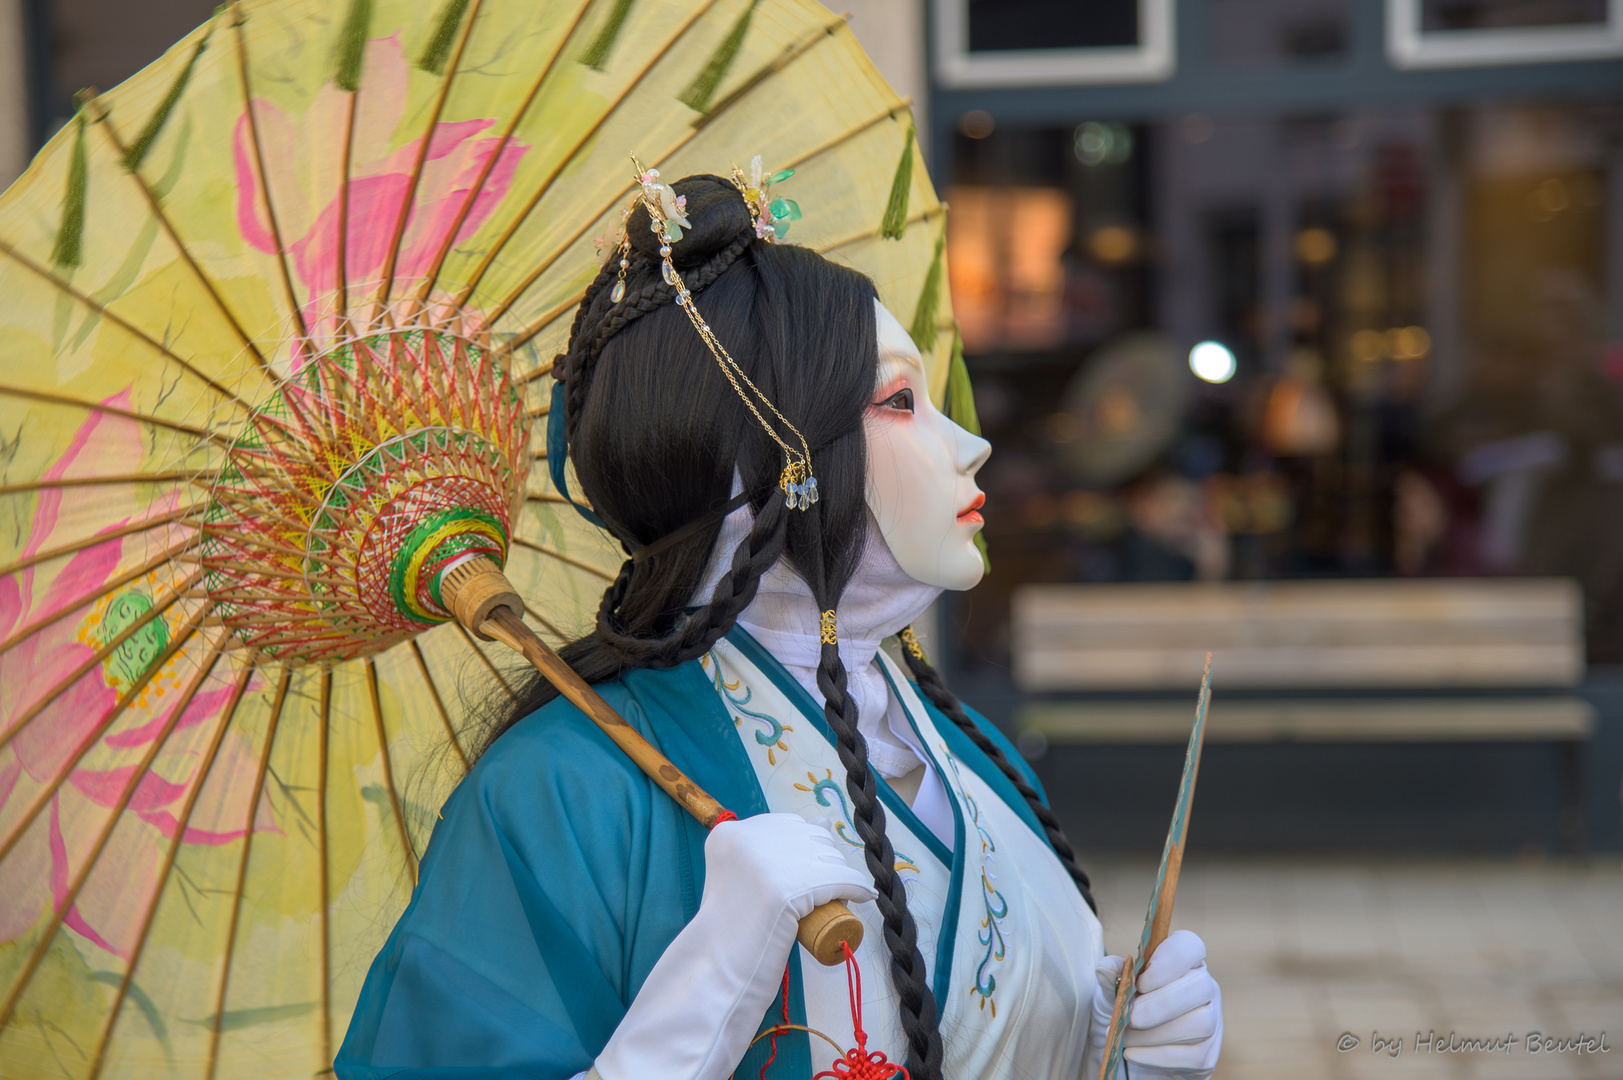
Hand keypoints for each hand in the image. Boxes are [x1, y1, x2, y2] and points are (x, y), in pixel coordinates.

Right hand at [592, 814, 874, 1079]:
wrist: (716, 968)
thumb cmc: (728, 929)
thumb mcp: (737, 876)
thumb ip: (763, 851)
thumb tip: (823, 821)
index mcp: (729, 833)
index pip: (788, 825)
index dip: (807, 845)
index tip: (812, 866)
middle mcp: (747, 839)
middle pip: (809, 838)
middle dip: (825, 858)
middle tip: (828, 884)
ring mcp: (768, 863)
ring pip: (827, 858)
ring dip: (842, 874)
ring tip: (844, 892)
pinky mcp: (789, 889)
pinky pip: (838, 880)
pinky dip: (856, 888)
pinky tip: (863, 895)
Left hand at [1084, 930, 1221, 1079]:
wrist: (1132, 1044)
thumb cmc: (1128, 1004)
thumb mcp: (1115, 985)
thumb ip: (1113, 973)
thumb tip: (1107, 968)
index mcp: (1185, 959)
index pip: (1190, 945)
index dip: (1168, 961)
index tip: (1141, 982)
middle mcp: (1206, 985)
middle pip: (1200, 987)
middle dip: (1160, 1005)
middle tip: (1130, 1016)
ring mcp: (1213, 1020)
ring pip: (1200, 1023)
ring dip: (1156, 1033)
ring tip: (1126, 1037)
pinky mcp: (1208, 1053)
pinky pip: (1193, 1055)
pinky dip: (1157, 1056)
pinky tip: (1132, 1053)